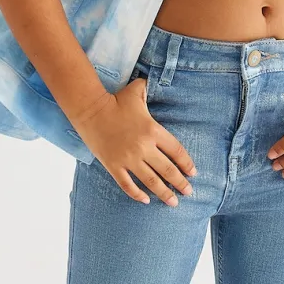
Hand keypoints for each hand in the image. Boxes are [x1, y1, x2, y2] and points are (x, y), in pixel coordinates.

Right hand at [72, 76, 195, 205]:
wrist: (89, 110)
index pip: (176, 151)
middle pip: (167, 170)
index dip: (186, 164)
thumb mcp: (136, 91)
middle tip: (188, 192)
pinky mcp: (113, 165)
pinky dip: (137, 194)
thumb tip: (156, 80)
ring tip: (173, 202)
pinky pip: (127, 184)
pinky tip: (145, 200)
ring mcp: (128, 159)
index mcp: (153, 131)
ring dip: (163, 193)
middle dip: (180, 183)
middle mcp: (143, 147)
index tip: (193, 173)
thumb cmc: (115, 100)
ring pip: (151, 181)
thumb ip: (149, 88)